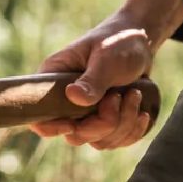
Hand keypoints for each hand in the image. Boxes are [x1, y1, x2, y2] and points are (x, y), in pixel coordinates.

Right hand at [29, 0, 182, 150]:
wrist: (140, 41)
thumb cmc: (118, 41)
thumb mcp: (106, 57)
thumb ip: (93, 79)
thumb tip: (74, 97)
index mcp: (55, 82)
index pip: (39, 117)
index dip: (53, 128)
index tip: (74, 124)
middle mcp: (67, 102)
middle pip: (76, 135)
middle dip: (104, 123)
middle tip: (118, 96)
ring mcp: (88, 114)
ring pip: (99, 140)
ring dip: (123, 124)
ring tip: (135, 95)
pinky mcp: (107, 120)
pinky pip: (116, 140)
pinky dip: (132, 131)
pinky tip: (143, 113)